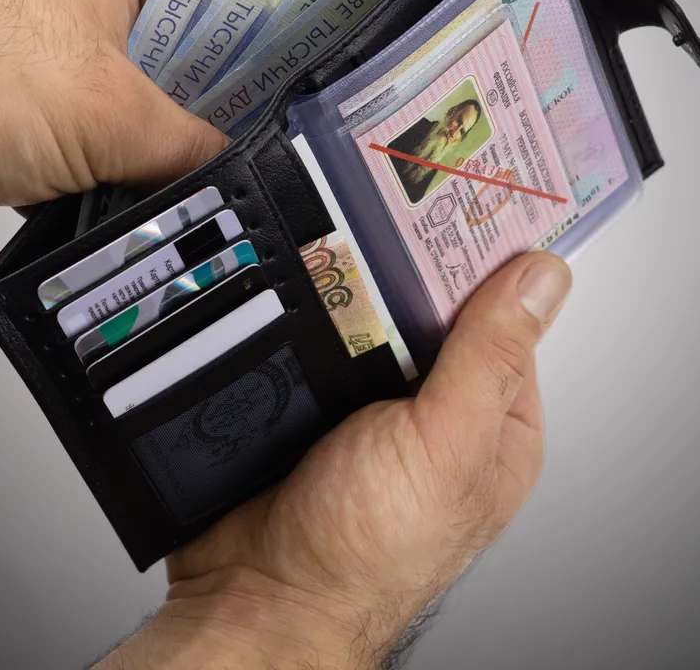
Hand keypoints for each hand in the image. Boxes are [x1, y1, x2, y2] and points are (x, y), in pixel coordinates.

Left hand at [0, 0, 226, 205]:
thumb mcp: (111, 120)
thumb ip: (189, 145)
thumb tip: (227, 166)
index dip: (240, 55)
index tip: (259, 104)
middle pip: (163, 50)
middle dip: (178, 109)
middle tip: (202, 150)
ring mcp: (34, 24)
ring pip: (115, 86)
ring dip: (129, 135)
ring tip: (146, 171)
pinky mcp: (7, 70)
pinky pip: (73, 108)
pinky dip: (85, 147)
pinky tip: (93, 180)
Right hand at [99, 252, 571, 669]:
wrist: (257, 593)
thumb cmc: (364, 551)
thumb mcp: (445, 446)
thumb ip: (490, 359)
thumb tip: (542, 279)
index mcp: (495, 423)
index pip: (505, 319)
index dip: (490, 263)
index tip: (465, 205)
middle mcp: (440, 410)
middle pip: (438, 311)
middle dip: (416, 266)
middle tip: (392, 205)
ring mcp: (375, 401)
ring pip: (377, 316)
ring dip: (359, 284)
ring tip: (343, 229)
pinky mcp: (318, 394)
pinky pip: (324, 332)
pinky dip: (315, 306)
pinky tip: (304, 278)